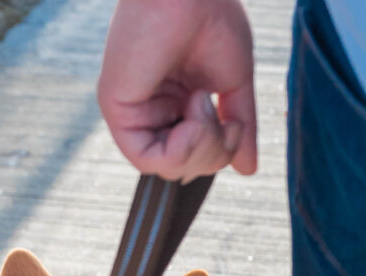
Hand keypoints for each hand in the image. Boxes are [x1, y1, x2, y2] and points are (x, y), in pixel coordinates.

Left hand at [98, 0, 256, 178]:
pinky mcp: (118, 108)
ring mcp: (135, 109)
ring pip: (167, 168)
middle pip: (183, 167)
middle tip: (223, 116)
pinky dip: (180, 148)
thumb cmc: (212, 16)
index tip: (235, 125)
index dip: (220, 152)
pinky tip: (193, 112)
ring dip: (201, 146)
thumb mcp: (234, 83)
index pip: (196, 153)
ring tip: (204, 102)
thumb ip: (239, 128)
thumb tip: (247, 168)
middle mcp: (153, 108)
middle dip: (214, 153)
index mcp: (177, 100)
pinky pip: (147, 159)